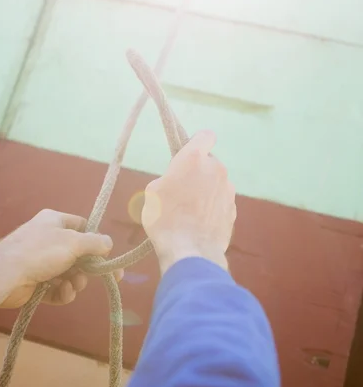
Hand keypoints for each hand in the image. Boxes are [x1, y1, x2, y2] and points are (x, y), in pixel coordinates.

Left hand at [0, 209, 121, 307]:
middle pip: (77, 253)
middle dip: (88, 267)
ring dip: (76, 281)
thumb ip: (95, 242)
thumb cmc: (41, 251)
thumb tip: (109, 243)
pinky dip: (63, 292)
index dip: (96, 240)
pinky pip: (56, 288)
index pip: (82, 226)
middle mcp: (48, 239)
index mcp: (55, 221)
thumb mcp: (74, 242)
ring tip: (74, 285)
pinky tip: (65, 293)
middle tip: (104, 276)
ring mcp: (40, 262)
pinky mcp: (35, 284)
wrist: (5, 274)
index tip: (107, 254)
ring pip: (68, 273)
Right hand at [142, 130, 235, 274]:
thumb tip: (178, 182)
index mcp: (194, 158)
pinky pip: (220, 201)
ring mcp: (228, 190)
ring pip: (216, 182)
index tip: (189, 155)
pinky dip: (212, 208)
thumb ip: (169, 177)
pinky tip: (200, 223)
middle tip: (182, 190)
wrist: (190, 250)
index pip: (205, 135)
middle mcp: (216, 168)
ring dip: (206, 190)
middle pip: (209, 162)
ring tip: (190, 211)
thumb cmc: (164, 217)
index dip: (198, 142)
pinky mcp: (233, 209)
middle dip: (199, 171)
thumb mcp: (153, 191)